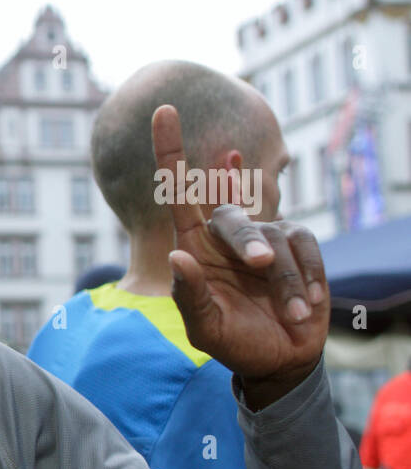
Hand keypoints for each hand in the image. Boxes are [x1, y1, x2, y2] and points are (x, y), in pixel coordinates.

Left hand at [154, 105, 327, 406]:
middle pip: (232, 214)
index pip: (178, 193)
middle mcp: (226, 236)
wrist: (279, 359)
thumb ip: (189, 294)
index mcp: (194, 247)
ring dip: (285, 280)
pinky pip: (304, 246)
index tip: (163, 109)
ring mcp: (265, 237)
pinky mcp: (299, 245)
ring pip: (274, 235)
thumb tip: (177, 255)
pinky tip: (305, 304)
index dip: (170, 152)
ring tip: (289, 312)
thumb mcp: (204, 327)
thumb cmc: (233, 342)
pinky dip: (306, 277)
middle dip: (248, 242)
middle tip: (260, 271)